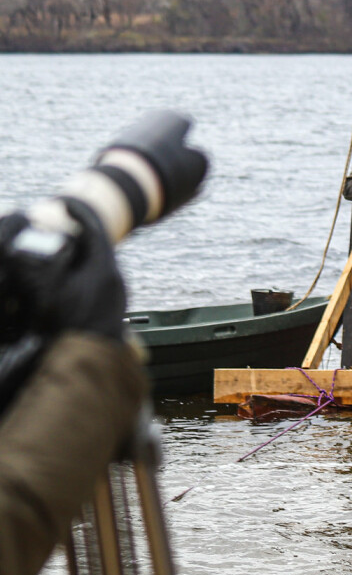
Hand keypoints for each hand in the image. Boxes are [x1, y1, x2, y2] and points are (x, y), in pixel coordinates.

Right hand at [0, 202, 126, 341]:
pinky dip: (74, 279)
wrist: (90, 370)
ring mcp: (112, 298)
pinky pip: (90, 287)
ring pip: (93, 268)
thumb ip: (32, 266)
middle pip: (95, 248)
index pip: (95, 229)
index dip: (79, 212)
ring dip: (73, 259)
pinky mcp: (106, 313)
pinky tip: (56, 287)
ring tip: (52, 256)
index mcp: (104, 269)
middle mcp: (113, 282)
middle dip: (74, 237)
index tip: (65, 204)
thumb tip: (15, 248)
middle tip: (55, 230)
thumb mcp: (45, 293)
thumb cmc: (68, 331)